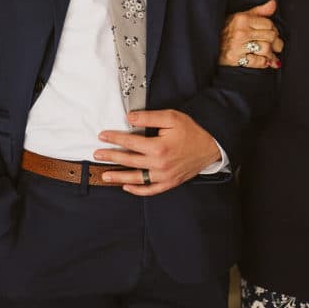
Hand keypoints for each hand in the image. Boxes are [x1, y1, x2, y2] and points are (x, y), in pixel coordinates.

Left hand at [94, 110, 219, 195]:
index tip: (102, 136)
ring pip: (136, 179)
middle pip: (129, 161)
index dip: (114, 138)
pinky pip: (150, 190)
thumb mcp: (171, 117)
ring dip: (118, 177)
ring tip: (104, 175)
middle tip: (97, 155)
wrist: (212, 144)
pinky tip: (127, 187)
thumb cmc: (192, 130)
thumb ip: (149, 117)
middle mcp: (159, 164)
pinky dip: (137, 190)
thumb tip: (130, 118)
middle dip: (111, 157)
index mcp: (158, 147)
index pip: (130, 142)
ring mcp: (164, 176)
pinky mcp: (170, 182)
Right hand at [218, 0, 282, 68]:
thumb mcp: (240, 17)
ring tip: (271, 55)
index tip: (273, 34)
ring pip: (266, 49)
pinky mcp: (235, 59)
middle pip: (270, 36)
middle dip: (276, 42)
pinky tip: (264, 61)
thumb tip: (273, 2)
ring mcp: (237, 46)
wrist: (209, 45)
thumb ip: (258, 11)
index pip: (269, 24)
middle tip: (276, 46)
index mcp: (242, 19)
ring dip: (271, 54)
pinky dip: (264, 63)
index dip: (274, 30)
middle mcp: (240, 32)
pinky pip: (258, 62)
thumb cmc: (227, 30)